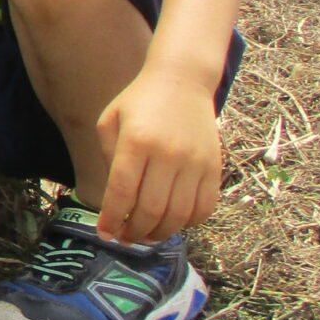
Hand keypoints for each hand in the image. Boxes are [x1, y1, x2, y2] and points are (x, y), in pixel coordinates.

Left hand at [94, 69, 223, 244]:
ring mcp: (195, 162)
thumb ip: (108, 157)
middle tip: (124, 238)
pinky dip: (188, 224)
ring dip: (160, 233)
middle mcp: (167, 154)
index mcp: (136, 141)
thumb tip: (115, 198)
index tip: (105, 233)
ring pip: (179, 214)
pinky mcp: (214, 167)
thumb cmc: (139, 102)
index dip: (112, 218)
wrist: (182, 80)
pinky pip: (204, 207)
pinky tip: (172, 223)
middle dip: (134, 232)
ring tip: (146, 236)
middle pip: (150, 209)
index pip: (121, 191)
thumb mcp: (110, 120)